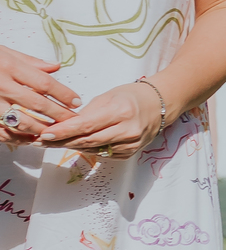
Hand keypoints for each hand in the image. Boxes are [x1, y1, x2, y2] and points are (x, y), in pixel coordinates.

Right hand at [0, 44, 81, 144]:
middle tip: (73, 121)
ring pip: (20, 122)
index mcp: (9, 67)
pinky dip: (17, 138)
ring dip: (40, 130)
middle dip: (59, 115)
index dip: (63, 94)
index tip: (77, 102)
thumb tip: (56, 67)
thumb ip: (30, 62)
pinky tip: (29, 139)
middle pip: (36, 104)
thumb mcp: (5, 52)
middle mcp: (1, 85)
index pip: (44, 83)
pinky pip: (2, 132)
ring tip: (54, 132)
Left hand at [38, 81, 163, 157]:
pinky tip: (79, 143)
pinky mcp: (130, 153)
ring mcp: (131, 144)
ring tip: (54, 142)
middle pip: (88, 141)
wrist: (159, 105)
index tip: (45, 134)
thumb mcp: (108, 97)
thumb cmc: (132, 96)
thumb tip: (64, 125)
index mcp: (121, 112)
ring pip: (94, 150)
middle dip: (63, 141)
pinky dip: (89, 149)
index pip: (86, 125)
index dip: (64, 131)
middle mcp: (128, 131)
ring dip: (73, 146)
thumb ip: (87, 113)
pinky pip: (104, 154)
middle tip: (42, 141)